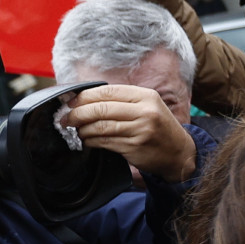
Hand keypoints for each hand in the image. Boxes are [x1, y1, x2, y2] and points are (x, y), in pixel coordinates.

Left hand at [64, 84, 196, 182]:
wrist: (178, 152)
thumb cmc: (158, 127)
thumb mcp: (148, 106)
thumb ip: (123, 101)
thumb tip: (85, 99)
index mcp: (146, 96)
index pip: (108, 91)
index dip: (85, 96)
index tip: (70, 102)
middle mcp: (145, 111)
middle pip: (101, 109)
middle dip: (78, 114)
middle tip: (66, 119)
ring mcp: (140, 130)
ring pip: (100, 126)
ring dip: (82, 129)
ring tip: (76, 130)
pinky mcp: (134, 147)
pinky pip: (104, 141)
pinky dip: (91, 141)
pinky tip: (88, 140)